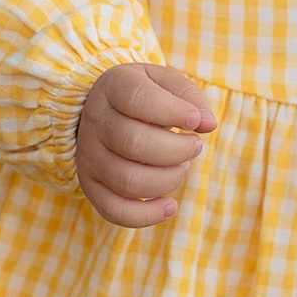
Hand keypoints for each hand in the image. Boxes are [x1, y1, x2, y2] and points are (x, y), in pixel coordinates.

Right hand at [75, 62, 215, 227]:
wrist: (104, 109)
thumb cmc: (144, 95)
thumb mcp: (165, 81)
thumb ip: (190, 96)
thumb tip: (207, 123)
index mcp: (113, 86)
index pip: (138, 99)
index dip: (173, 112)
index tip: (195, 121)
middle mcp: (95, 121)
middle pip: (134, 144)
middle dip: (177, 150)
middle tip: (194, 145)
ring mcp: (89, 157)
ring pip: (128, 180)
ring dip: (168, 180)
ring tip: (184, 168)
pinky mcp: (91, 186)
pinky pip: (114, 211)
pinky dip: (147, 216)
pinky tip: (170, 205)